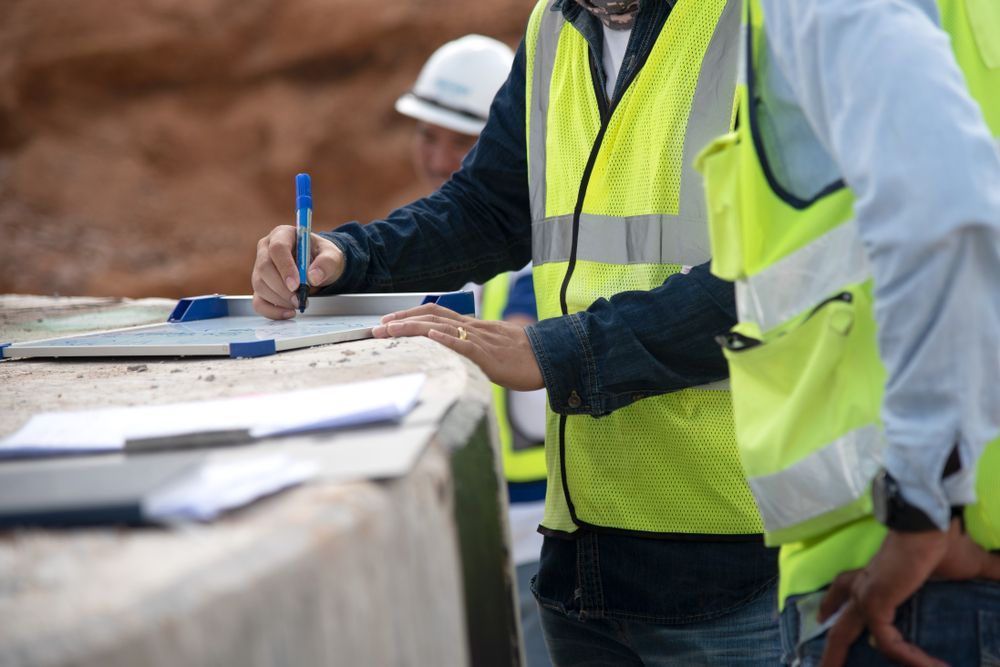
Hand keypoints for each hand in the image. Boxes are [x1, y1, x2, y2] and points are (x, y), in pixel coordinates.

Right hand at [251, 225, 344, 318]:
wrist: (319, 268)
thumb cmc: (322, 257)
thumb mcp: (332, 256)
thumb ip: (326, 263)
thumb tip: (313, 277)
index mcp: (282, 234)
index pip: (277, 248)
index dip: (285, 267)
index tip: (297, 285)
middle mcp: (266, 249)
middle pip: (264, 268)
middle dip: (282, 288)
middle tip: (299, 299)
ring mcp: (260, 268)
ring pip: (260, 286)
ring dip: (280, 299)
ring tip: (299, 303)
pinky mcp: (261, 286)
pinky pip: (259, 302)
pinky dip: (272, 311)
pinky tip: (288, 313)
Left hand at [372, 303, 544, 390]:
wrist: (549, 358)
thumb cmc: (523, 356)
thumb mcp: (492, 349)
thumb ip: (472, 349)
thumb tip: (453, 354)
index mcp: (473, 326)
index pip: (435, 314)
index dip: (409, 315)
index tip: (387, 321)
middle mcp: (473, 328)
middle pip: (431, 315)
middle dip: (402, 320)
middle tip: (377, 327)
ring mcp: (481, 340)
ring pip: (442, 327)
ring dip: (413, 327)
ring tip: (391, 329)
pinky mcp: (490, 356)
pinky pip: (466, 344)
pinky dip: (447, 339)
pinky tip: (431, 336)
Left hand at [819, 518, 999, 666]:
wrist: (932, 528)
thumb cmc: (943, 544)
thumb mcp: (964, 570)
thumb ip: (984, 577)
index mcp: (874, 576)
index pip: (844, 589)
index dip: (832, 603)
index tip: (822, 616)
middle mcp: (863, 587)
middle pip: (838, 622)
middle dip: (830, 649)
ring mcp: (866, 596)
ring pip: (846, 635)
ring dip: (858, 659)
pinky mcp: (875, 604)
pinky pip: (889, 642)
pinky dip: (910, 658)